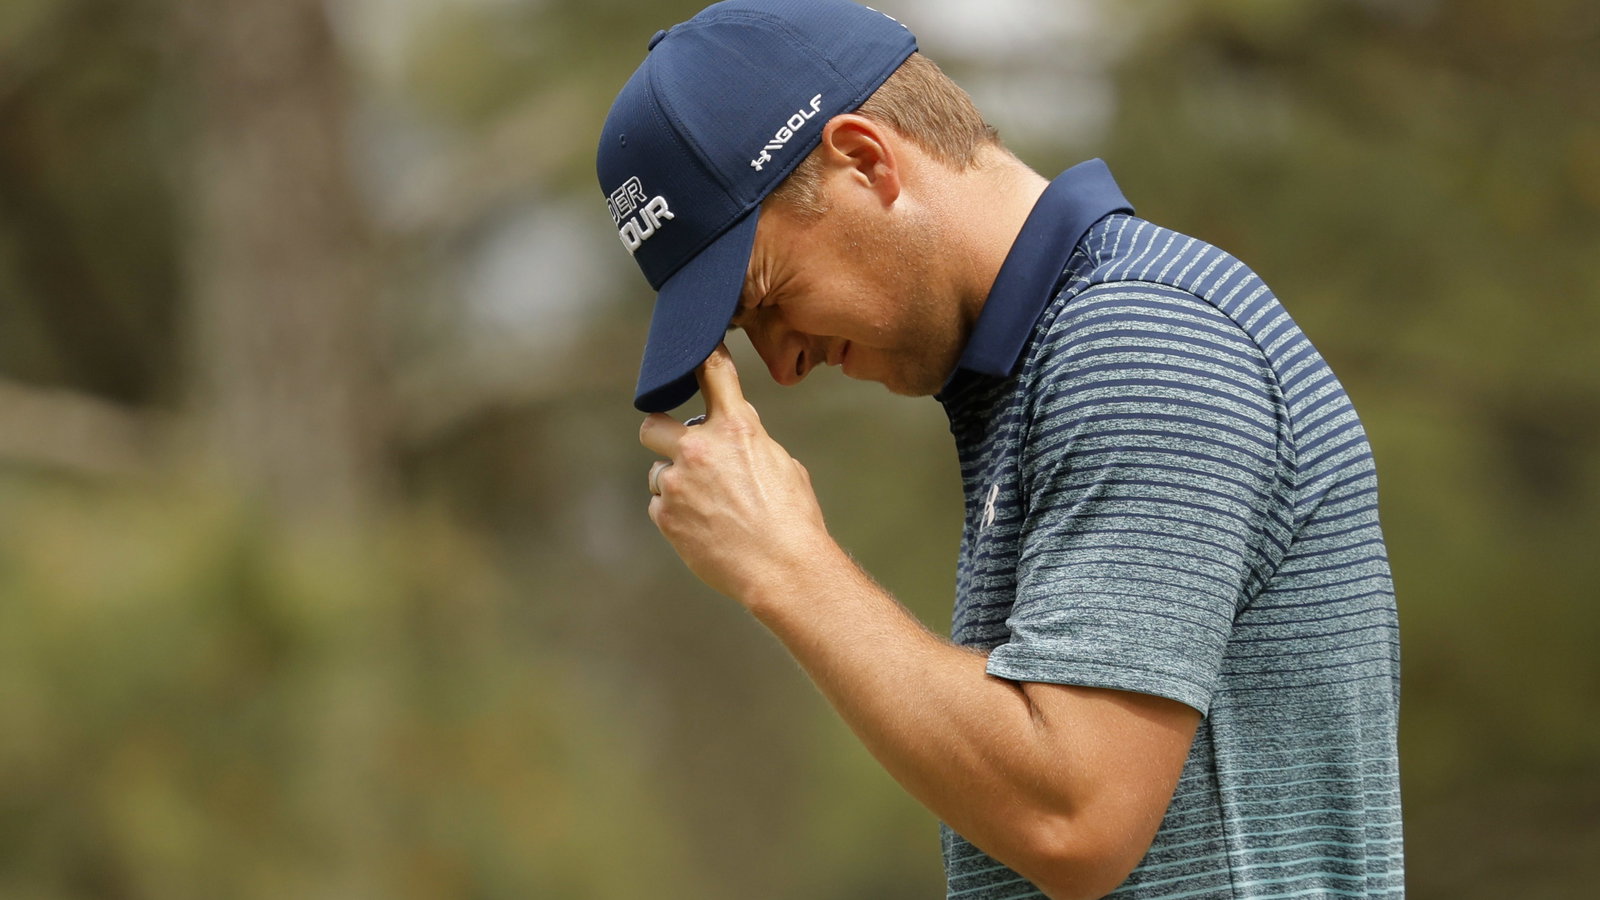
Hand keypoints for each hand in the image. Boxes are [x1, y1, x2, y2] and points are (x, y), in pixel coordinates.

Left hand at [640, 344, 834, 601]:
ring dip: (674, 484)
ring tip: (708, 508)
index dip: (702, 357)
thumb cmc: (793, 519)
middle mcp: (699, 449)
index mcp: (736, 428)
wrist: (783, 569)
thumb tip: (735, 442)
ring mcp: (676, 484)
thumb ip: (750, 444)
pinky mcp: (665, 517)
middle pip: (652, 425)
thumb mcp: (783, 465)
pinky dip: (675, 514)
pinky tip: (703, 527)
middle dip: (661, 435)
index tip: (695, 352)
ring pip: (657, 473)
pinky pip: (659, 507)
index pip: (713, 374)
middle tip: (678, 451)